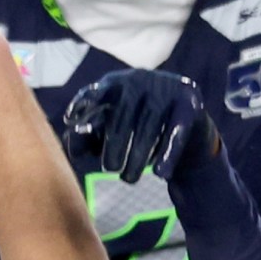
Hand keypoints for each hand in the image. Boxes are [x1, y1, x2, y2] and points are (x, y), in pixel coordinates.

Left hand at [61, 69, 216, 183]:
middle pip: (121, 118)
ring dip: (137, 159)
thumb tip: (73, 144)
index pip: (95, 93)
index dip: (83, 105)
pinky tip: (161, 173)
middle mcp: (139, 80)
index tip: (71, 119)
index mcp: (114, 83)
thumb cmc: (136, 128)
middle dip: (113, 147)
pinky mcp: (189, 103)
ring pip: (147, 130)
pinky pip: (175, 132)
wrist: (186, 124)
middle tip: (109, 169)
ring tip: (128, 179)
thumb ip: (87, 136)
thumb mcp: (108, 130)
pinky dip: (168, 154)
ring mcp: (165, 88)